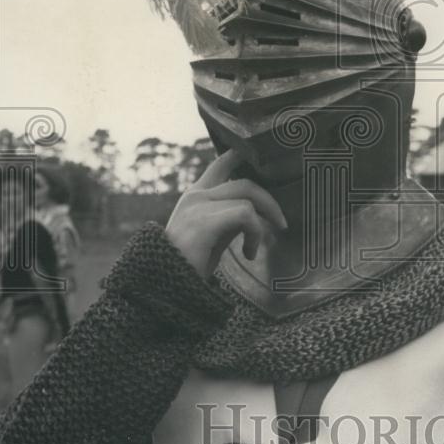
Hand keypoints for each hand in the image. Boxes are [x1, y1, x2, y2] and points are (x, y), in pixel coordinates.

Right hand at [165, 149, 286, 279]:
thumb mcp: (213, 235)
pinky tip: (249, 254)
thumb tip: (258, 212)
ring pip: (248, 195)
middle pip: (244, 181)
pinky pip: (245, 214)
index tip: (261, 159)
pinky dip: (255, 234)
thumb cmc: (188, 265)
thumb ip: (230, 218)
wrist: (162, 287)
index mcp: (196, 196)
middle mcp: (197, 195)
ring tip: (254, 249)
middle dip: (269, 201)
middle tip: (281, 224)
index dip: (241, 156)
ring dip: (263, 222)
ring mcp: (199, 205)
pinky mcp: (205, 221)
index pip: (220, 164)